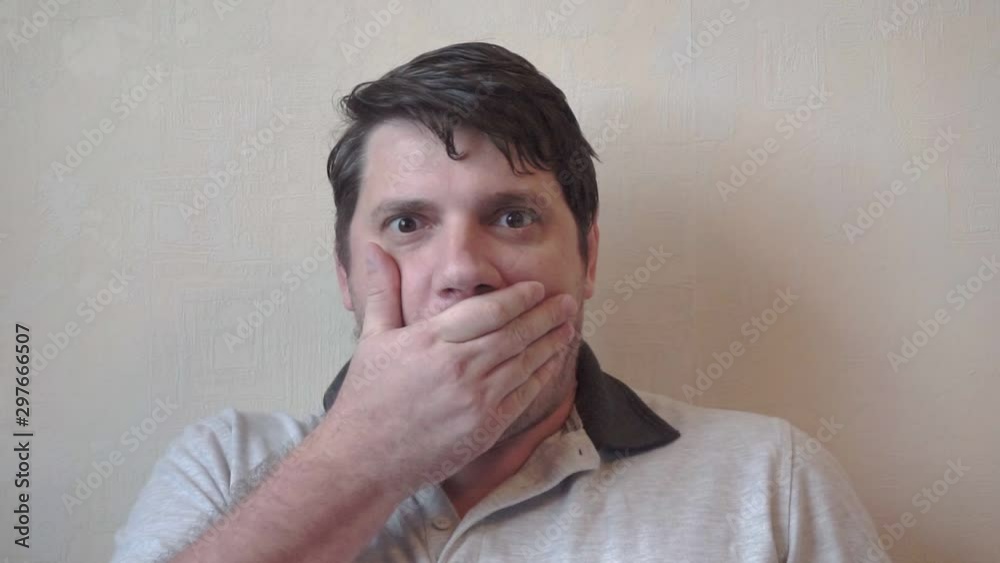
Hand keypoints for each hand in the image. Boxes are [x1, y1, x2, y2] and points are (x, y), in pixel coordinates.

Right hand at [327, 242, 576, 496]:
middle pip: (514, 334)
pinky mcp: (485, 427)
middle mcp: (458, 367)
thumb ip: (383, 291)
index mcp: (431, 340)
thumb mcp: (372, 338)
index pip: (488, 310)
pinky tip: (552, 363)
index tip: (536, 288)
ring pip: (525, 363)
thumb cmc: (366, 397)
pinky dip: (541, 376)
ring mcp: (475, 399)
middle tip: (567, 302)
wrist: (365, 458)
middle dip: (545, 316)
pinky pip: (523, 395)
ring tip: (568, 327)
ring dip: (550, 343)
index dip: (518, 297)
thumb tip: (377, 250)